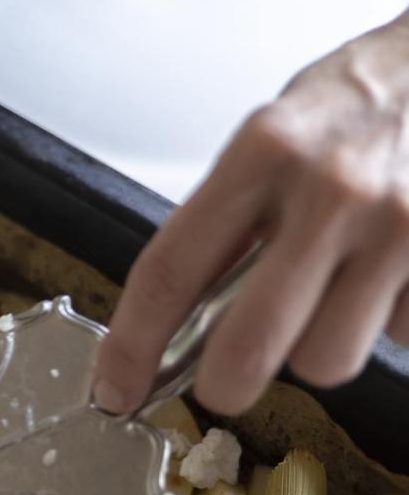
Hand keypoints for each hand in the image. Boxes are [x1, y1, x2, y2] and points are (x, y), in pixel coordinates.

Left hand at [95, 11, 408, 415]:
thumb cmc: (356, 105)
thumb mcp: (271, 137)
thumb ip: (226, 220)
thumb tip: (177, 320)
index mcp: (264, 153)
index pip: (170, 271)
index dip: (132, 345)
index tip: (114, 388)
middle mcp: (332, 191)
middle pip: (250, 344)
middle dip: (224, 385)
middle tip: (222, 381)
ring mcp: (401, 226)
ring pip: (327, 358)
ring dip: (316, 348)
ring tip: (328, 294)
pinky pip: (398, 337)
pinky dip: (384, 323)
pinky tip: (387, 275)